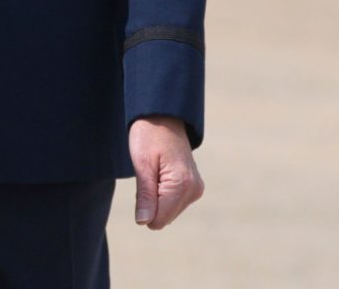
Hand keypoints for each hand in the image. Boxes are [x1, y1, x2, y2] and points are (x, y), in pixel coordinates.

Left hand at [129, 114, 203, 229]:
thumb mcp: (142, 164)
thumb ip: (145, 196)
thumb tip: (144, 222)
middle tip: (148, 174)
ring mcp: (196, 189)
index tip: (143, 181)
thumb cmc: (148, 136)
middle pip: (164, 218)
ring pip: (168, 212)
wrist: (163, 116)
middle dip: (151, 202)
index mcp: (182, 185)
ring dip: (157, 198)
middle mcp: (194, 190)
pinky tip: (161, 174)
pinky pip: (173, 203)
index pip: (159, 219)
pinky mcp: (194, 187)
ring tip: (155, 172)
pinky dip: (163, 194)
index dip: (144, 207)